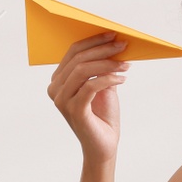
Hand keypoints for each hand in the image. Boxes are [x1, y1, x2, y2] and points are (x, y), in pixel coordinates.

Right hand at [47, 31, 128, 161]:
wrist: (104, 146)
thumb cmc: (103, 116)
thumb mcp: (102, 85)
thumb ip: (101, 67)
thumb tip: (111, 43)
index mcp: (59, 81)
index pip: (72, 52)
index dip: (93, 42)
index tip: (113, 35)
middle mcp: (55, 89)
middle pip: (77, 59)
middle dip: (102, 50)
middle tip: (122, 47)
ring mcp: (62, 101)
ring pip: (83, 70)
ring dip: (108, 64)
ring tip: (126, 65)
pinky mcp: (74, 111)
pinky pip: (90, 86)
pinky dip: (108, 79)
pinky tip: (122, 79)